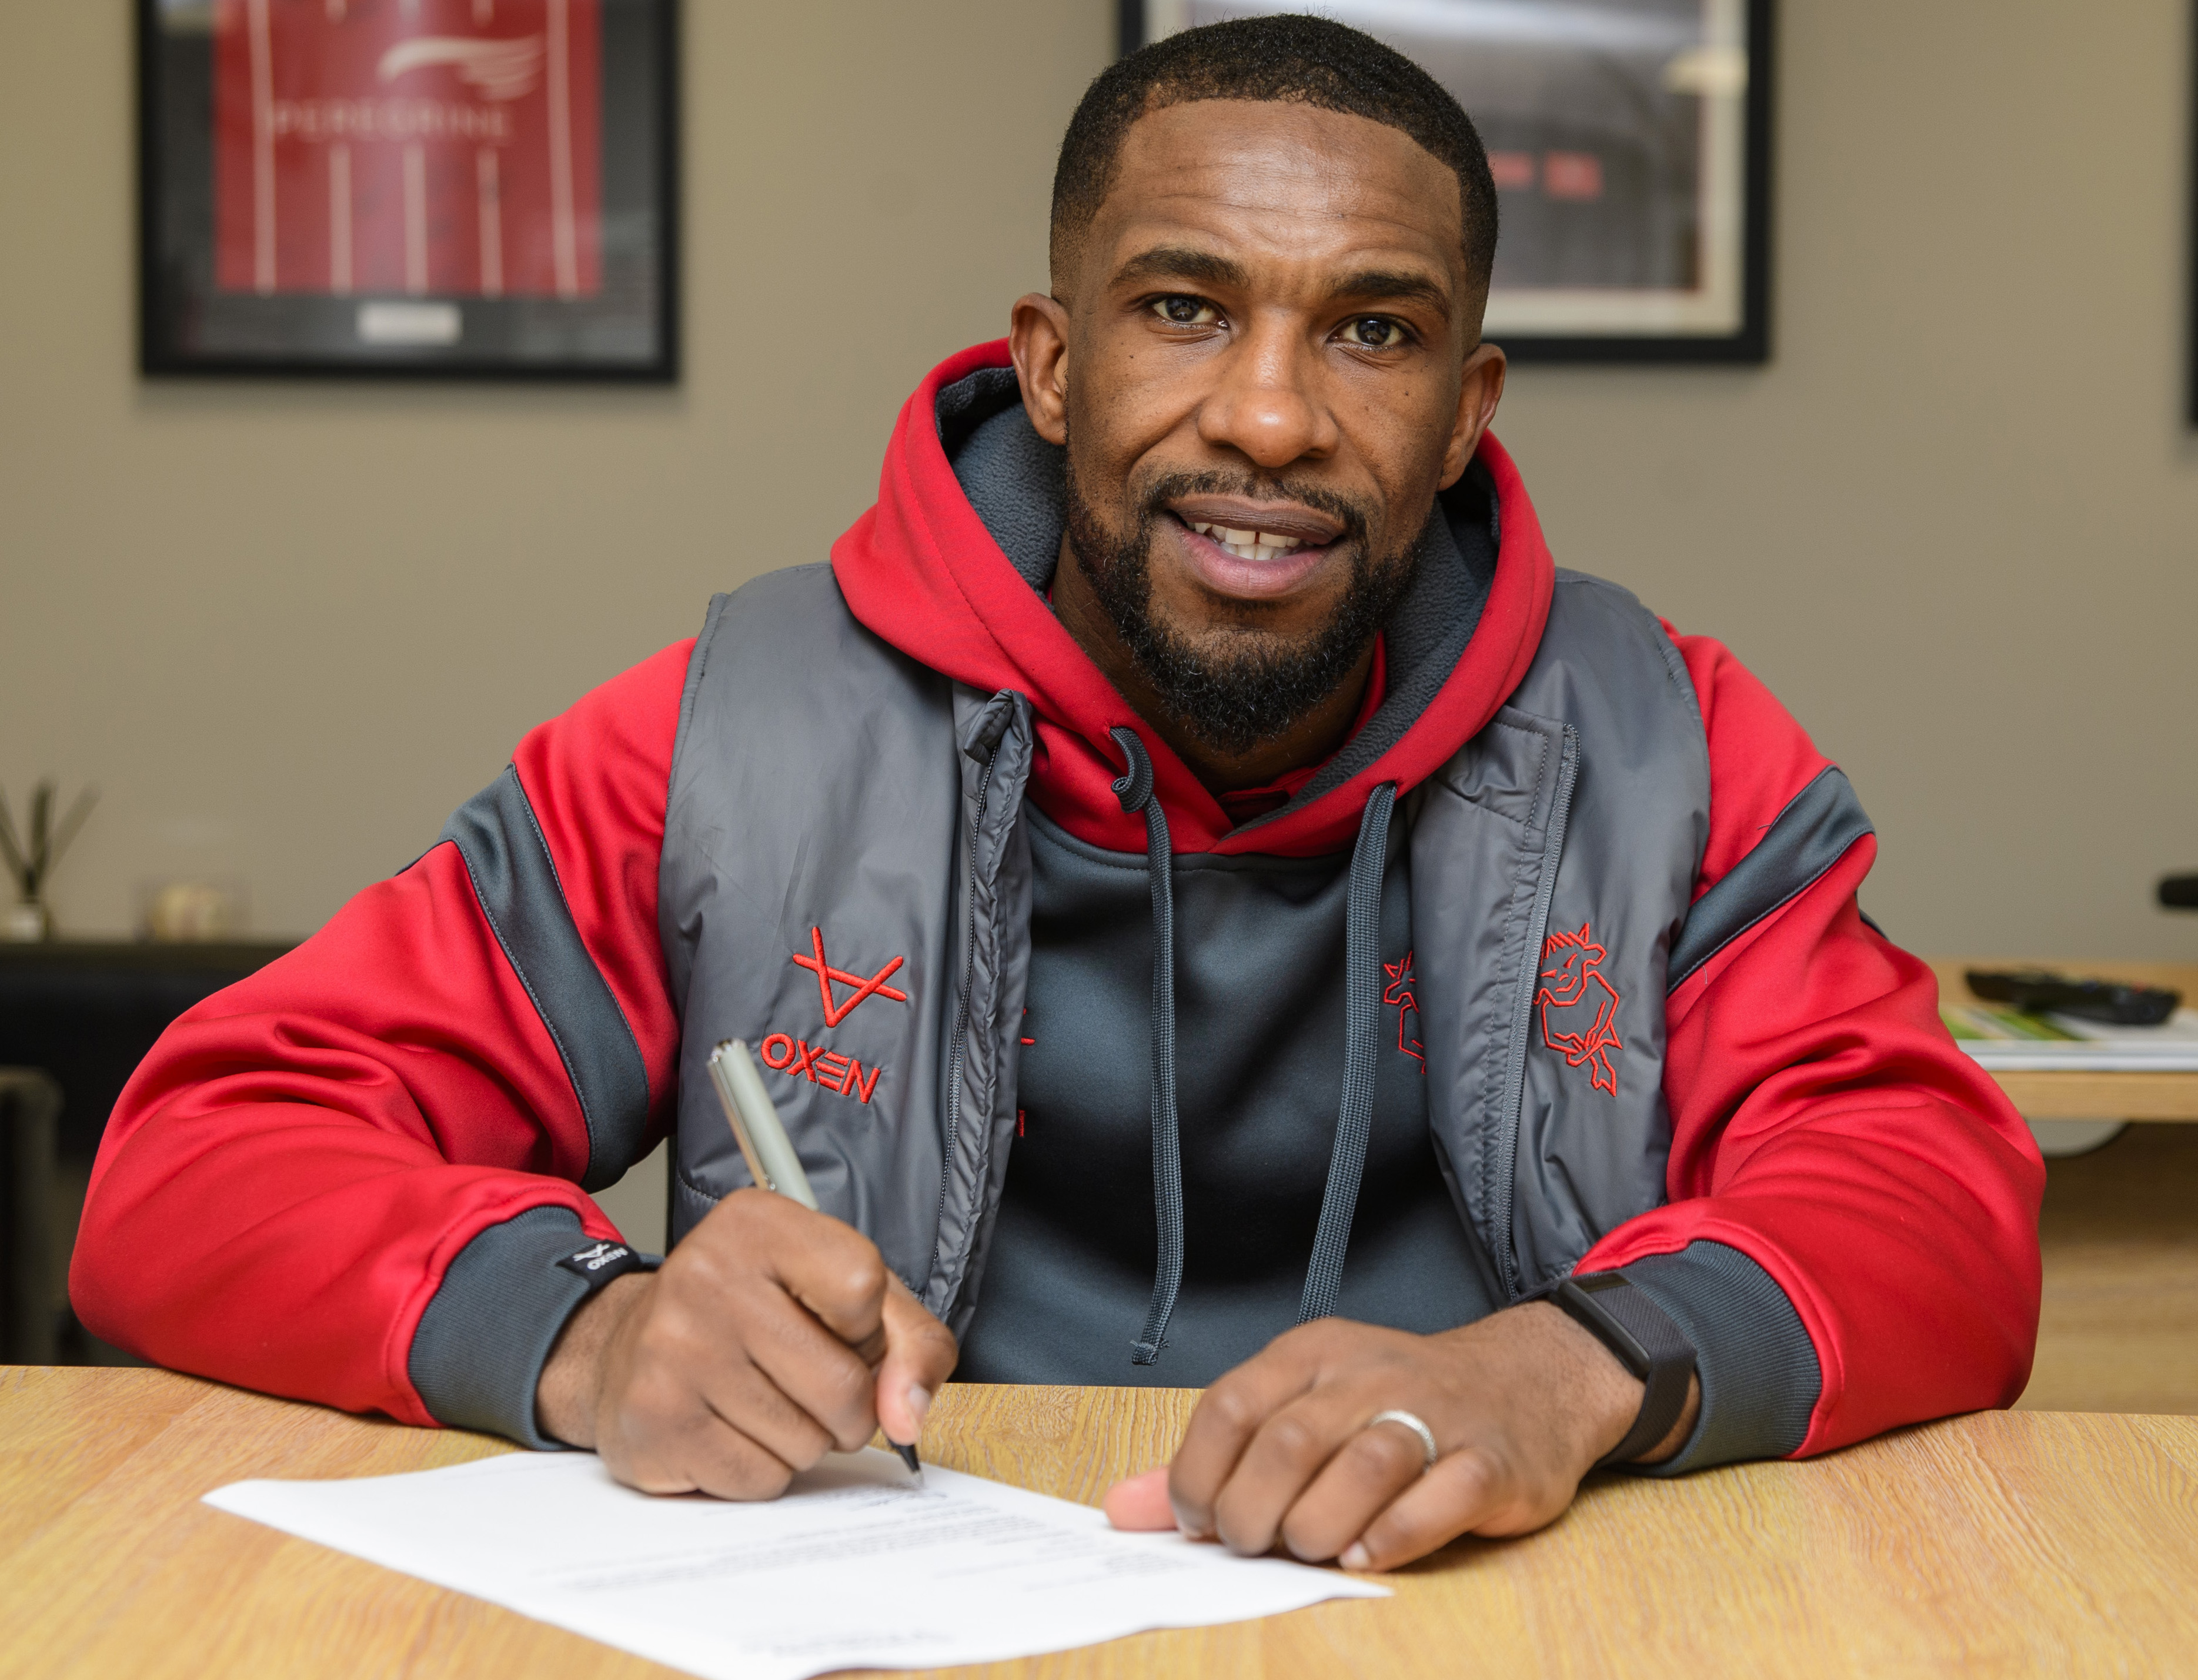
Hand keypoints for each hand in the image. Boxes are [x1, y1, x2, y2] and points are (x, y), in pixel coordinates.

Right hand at [534, 1189, 957, 1497]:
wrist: (629, 1346)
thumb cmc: (756, 1317)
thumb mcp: (846, 1299)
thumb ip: (910, 1345)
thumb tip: (906, 1418)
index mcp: (759, 1224)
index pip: (862, 1285)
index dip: (868, 1329)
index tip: (840, 1328)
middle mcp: (708, 1276)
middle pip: (843, 1384)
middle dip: (849, 1407)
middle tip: (810, 1384)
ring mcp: (675, 1349)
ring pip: (806, 1443)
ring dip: (805, 1439)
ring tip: (765, 1401)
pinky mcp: (656, 1418)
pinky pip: (760, 1479)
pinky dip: (763, 1469)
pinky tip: (732, 1428)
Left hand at [1101, 1304, 1698, 1569]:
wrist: (1528, 1381)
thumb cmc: (1397, 1403)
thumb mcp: (1303, 1405)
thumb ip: (1216, 1461)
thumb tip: (1123, 1510)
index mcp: (1313, 1353)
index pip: (1232, 1405)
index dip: (1199, 1474)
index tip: (1199, 1521)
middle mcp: (1370, 1374)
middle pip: (1289, 1443)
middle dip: (1253, 1512)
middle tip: (1256, 1544)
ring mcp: (1435, 1415)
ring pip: (1361, 1467)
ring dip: (1318, 1526)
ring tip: (1311, 1548)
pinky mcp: (1489, 1463)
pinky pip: (1433, 1502)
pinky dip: (1390, 1540)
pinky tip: (1366, 1555)